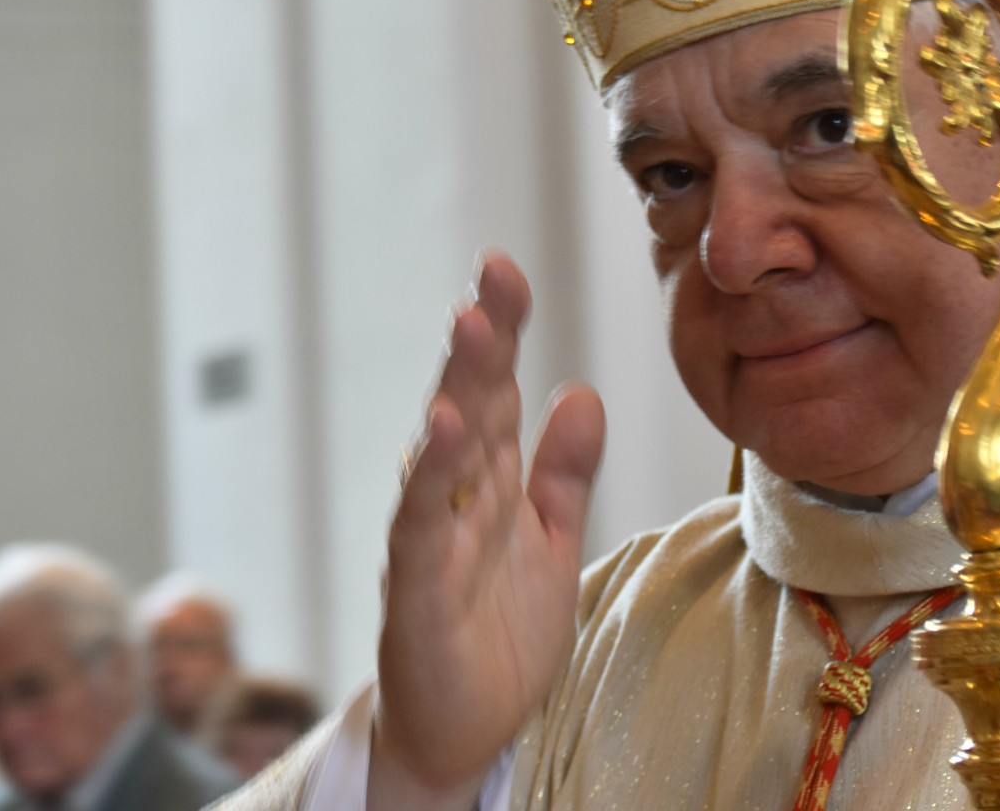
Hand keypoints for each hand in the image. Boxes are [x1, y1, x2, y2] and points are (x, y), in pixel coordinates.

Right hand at [368, 254, 604, 810]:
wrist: (467, 730)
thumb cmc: (499, 630)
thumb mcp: (552, 538)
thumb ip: (564, 469)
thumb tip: (580, 390)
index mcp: (490, 482)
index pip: (498, 392)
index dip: (503, 331)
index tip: (504, 268)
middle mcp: (455, 500)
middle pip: (468, 406)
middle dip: (481, 342)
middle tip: (491, 276)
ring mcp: (431, 543)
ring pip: (441, 454)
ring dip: (456, 390)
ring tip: (472, 329)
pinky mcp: (418, 594)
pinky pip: (421, 529)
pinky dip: (430, 481)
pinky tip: (442, 433)